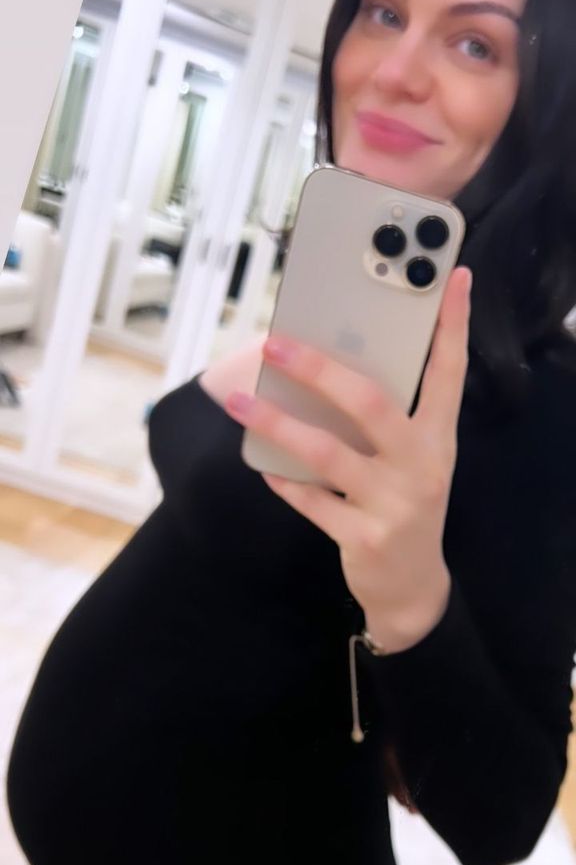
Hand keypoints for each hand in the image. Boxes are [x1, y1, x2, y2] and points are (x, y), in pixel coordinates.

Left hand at [225, 267, 472, 652]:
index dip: (453, 324)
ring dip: (278, 424)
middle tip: (276, 345)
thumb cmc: (405, 505)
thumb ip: (386, 421)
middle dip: (320, 370)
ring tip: (241, 403)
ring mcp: (394, 503)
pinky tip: (263, 464)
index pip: (450, 372)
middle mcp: (422, 465)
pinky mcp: (363, 537)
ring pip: (328, 452)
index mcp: (438, 438)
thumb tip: (328, 370)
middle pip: (370, 404)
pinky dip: (284, 480)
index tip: (452, 277)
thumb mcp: (414, 461)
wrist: (414, 588)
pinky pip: (311, 501)